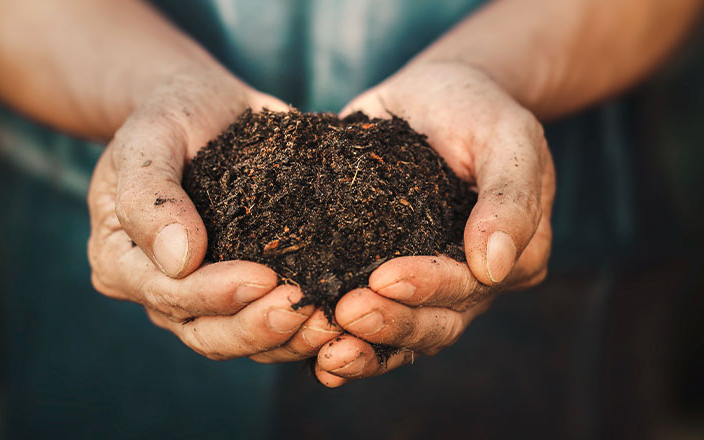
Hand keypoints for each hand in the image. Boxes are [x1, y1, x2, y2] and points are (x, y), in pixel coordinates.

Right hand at [87, 70, 340, 360]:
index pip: (168, 293)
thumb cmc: (169, 117)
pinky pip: (268, 324)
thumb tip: (180, 260)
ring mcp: (203, 296)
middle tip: (304, 309)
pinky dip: (299, 328)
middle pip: (205, 332)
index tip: (263, 278)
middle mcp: (159, 290)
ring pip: (240, 339)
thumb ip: (151, 196)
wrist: (205, 109)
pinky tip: (334, 314)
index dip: (215, 293)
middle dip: (255, 328)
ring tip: (328, 320)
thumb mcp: (148, 139)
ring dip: (285, 339)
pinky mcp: (242, 290)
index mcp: (121, 261)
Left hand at [315, 62, 554, 385]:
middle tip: (347, 313)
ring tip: (328, 352)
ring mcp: (426, 282)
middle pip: (437, 322)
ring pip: (404, 334)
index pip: (472, 285)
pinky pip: (373, 320)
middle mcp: (470, 281)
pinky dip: (350, 345)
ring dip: (368, 347)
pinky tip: (318, 362)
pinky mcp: (382, 272)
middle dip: (393, 323)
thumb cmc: (476, 109)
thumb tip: (494, 267)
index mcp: (510, 255)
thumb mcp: (505, 136)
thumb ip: (509, 197)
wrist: (433, 95)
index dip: (429, 287)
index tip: (384, 278)